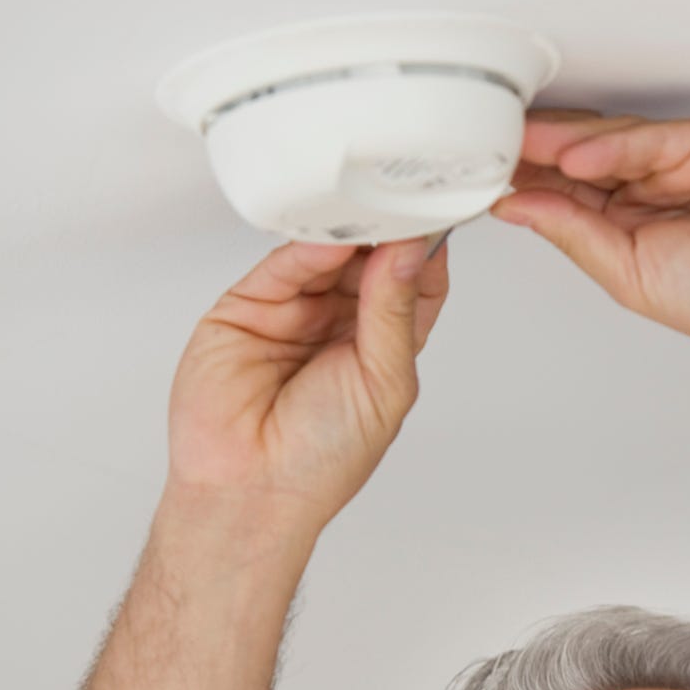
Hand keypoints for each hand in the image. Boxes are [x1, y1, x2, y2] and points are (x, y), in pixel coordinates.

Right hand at [164, 235, 451, 530]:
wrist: (251, 490)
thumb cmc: (324, 458)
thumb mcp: (384, 382)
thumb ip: (394, 313)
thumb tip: (409, 252)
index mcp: (383, 347)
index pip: (414, 283)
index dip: (427, 250)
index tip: (441, 218)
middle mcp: (340, 325)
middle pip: (371, 261)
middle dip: (388, 232)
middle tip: (406, 198)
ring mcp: (294, 313)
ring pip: (326, 257)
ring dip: (350, 234)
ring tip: (371, 209)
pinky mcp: (248, 308)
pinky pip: (281, 266)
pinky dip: (306, 248)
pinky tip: (332, 238)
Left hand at [489, 110, 689, 361]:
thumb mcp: (629, 275)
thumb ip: (574, 232)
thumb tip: (516, 207)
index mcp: (632, 229)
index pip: (567, 196)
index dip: (525, 184)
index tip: (480, 177)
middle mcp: (654, 191)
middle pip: (583, 160)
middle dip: (536, 156)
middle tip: (488, 149)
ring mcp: (683, 163)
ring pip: (613, 142)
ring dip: (565, 144)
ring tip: (521, 147)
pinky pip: (655, 136)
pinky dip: (613, 145)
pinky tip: (577, 159)